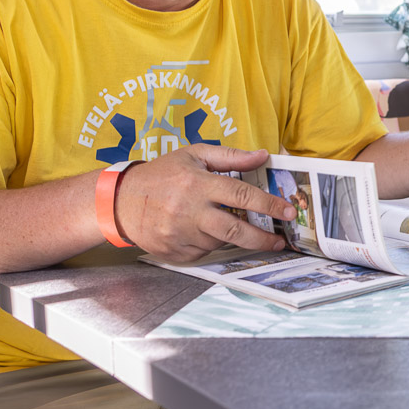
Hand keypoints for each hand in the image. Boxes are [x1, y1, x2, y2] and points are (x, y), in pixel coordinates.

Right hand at [113, 145, 295, 262]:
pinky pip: (204, 251)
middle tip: (279, 240)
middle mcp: (190, 212)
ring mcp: (181, 235)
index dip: (270, 205)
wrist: (120, 202)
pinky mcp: (175, 253)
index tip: (288, 212)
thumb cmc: (161, 175)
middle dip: (263, 238)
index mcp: (198, 184)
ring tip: (221, 221)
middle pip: (236, 230)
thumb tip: (262, 156)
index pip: (243, 196)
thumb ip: (230, 157)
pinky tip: (200, 229)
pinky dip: (210, 242)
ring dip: (230, 235)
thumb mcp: (193, 155)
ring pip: (220, 241)